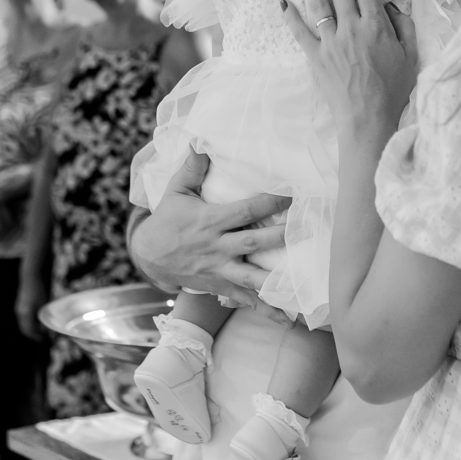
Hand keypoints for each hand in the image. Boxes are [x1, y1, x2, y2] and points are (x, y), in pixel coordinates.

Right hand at [16, 273, 47, 340]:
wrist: (29, 278)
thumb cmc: (38, 289)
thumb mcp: (42, 304)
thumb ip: (42, 317)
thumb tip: (44, 329)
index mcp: (25, 313)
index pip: (29, 330)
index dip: (36, 336)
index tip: (43, 339)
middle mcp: (20, 313)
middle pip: (25, 329)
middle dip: (33, 334)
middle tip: (42, 337)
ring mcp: (18, 310)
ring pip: (23, 325)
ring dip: (31, 329)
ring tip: (40, 330)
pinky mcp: (19, 307)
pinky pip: (23, 320)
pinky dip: (29, 324)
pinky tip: (36, 322)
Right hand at [129, 149, 288, 305]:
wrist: (149, 257)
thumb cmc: (168, 220)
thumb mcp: (176, 191)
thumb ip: (192, 168)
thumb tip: (200, 139)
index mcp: (210, 221)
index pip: (245, 210)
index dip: (270, 203)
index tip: (292, 195)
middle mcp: (218, 247)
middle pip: (255, 242)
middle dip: (283, 237)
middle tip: (311, 229)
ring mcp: (221, 270)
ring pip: (253, 276)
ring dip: (278, 281)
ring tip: (304, 285)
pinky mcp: (222, 287)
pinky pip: (246, 301)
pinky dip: (267, 311)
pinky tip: (289, 320)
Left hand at [281, 0, 417, 140]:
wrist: (369, 119)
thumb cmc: (394, 89)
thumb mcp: (410, 54)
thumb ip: (402, 25)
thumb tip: (389, 2)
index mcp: (376, 25)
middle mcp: (351, 28)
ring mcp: (330, 42)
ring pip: (318, 3)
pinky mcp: (315, 58)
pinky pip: (300, 33)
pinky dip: (290, 17)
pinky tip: (283, 1)